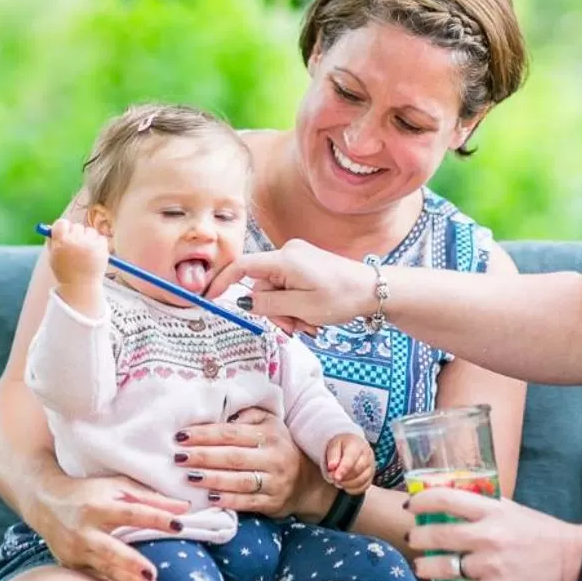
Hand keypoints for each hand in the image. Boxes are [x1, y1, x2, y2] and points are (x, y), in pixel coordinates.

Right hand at [32, 472, 190, 580]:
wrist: (46, 502)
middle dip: (132, 563)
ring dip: (127, 579)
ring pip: (103, 567)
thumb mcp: (116, 486)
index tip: (179, 525)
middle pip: (111, 548)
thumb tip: (184, 508)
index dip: (156, 518)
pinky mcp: (71, 563)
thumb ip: (149, 497)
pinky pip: (95, 576)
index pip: (132, 512)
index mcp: (97, 505)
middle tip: (154, 575)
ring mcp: (75, 549)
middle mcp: (84, 529)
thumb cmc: (89, 492)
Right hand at [46, 217, 109, 292]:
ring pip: (90, 231)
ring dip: (89, 239)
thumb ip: (52, 241)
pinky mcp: (101, 247)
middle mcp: (74, 240)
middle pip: (77, 226)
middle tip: (77, 247)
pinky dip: (99, 245)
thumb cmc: (65, 272)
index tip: (66, 233)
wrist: (80, 287)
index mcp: (60, 242)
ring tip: (86, 255)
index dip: (63, 227)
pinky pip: (100, 238)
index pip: (61, 223)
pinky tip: (94, 257)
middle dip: (77, 234)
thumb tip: (51, 226)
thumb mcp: (54, 257)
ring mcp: (89, 243)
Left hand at [171, 407, 310, 516]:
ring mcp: (274, 482)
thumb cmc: (277, 447)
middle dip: (203, 456)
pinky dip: (228, 501)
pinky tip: (209, 498)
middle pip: (233, 457)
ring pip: (240, 481)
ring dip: (212, 479)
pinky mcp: (272, 502)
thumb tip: (220, 412)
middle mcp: (273, 457)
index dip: (205, 434)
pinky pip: (248, 502)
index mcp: (269, 434)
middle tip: (179, 456)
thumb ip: (247, 415)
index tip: (181, 436)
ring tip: (188, 477)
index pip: (232, 433)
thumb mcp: (269, 424)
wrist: (306, 480)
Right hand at [213, 240, 376, 335]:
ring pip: (275, 291)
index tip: (208, 298)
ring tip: (309, 324)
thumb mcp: (302, 307)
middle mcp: (288, 252)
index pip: (241, 266)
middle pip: (260, 285)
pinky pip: (288, 287)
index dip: (221, 281)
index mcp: (284, 259)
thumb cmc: (342, 297)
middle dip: (273, 311)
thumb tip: (243, 301)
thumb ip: (269, 304)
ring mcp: (298, 257)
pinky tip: (312, 317)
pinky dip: (295, 305)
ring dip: (287, 312)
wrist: (373, 290)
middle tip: (294, 328)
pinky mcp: (305, 264)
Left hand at [325, 430, 374, 494]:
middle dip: (343, 477)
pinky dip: (352, 489)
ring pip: (361, 480)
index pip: (351, 458)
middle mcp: (367, 455)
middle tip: (332, 477)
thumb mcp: (334, 445)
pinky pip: (363, 487)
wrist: (352, 446)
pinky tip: (345, 485)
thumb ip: (332, 456)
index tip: (335, 477)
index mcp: (357, 445)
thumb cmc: (342, 446)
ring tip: (338, 481)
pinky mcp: (371, 477)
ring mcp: (371, 467)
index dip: (343, 469)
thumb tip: (332, 467)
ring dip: (347, 484)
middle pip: (357, 470)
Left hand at [405, 487, 581, 580]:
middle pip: (438, 535)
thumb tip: (451, 501)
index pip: (446, 499)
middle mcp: (489, 536)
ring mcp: (491, 566)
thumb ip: (484, 506)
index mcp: (493, 511)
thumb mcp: (513, 510)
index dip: (421, 502)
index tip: (411, 507)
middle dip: (418, 538)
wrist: (574, 560)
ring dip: (425, 567)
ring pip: (443, 568)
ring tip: (422, 567)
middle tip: (413, 539)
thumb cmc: (542, 533)